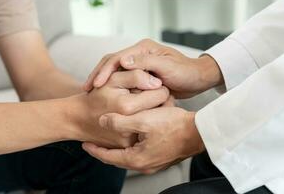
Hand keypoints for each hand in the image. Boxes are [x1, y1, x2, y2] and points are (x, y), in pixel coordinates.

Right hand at [72, 69, 170, 147]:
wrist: (78, 119)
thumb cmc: (96, 96)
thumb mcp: (113, 79)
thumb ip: (136, 76)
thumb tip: (156, 83)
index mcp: (127, 106)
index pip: (162, 93)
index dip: (159, 86)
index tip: (153, 84)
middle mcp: (130, 126)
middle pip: (162, 109)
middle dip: (158, 100)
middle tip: (149, 95)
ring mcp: (130, 139)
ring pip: (155, 122)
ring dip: (153, 114)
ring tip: (143, 106)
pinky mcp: (129, 147)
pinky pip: (145, 134)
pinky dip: (144, 126)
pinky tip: (137, 119)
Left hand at [82, 98, 204, 173]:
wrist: (199, 132)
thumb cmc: (174, 126)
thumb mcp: (142, 120)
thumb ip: (119, 121)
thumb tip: (102, 121)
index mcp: (136, 159)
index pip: (108, 157)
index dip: (94, 149)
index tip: (84, 143)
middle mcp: (144, 165)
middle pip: (117, 159)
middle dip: (104, 150)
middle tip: (93, 142)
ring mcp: (154, 163)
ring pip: (128, 156)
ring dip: (117, 148)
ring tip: (109, 139)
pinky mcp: (161, 158)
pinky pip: (139, 154)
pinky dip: (130, 147)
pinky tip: (130, 137)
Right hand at [84, 39, 223, 98]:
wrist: (198, 79)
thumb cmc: (185, 73)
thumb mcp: (166, 67)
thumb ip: (145, 63)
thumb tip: (122, 60)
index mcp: (143, 48)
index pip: (116, 58)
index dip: (104, 72)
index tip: (95, 85)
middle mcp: (138, 54)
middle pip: (111, 63)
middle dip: (98, 75)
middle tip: (86, 90)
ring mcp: (138, 63)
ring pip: (114, 71)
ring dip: (102, 81)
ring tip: (90, 94)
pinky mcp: (140, 74)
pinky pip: (121, 80)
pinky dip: (112, 87)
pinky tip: (104, 97)